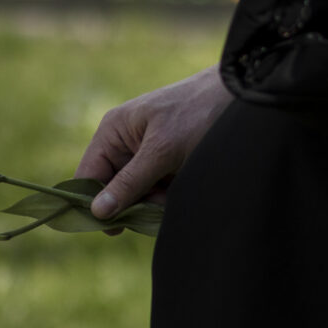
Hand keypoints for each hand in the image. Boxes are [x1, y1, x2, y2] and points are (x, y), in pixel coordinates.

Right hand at [75, 67, 232, 219]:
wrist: (240, 99)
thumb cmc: (197, 114)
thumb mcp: (162, 151)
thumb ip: (129, 183)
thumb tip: (97, 212)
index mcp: (112, 132)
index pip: (87, 176)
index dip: (94, 203)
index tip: (113, 229)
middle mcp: (124, 144)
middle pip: (113, 190)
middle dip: (135, 203)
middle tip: (159, 201)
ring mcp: (146, 156)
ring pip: (137, 195)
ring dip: (155, 202)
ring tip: (176, 190)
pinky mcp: (166, 165)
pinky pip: (156, 192)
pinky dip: (168, 197)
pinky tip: (184, 188)